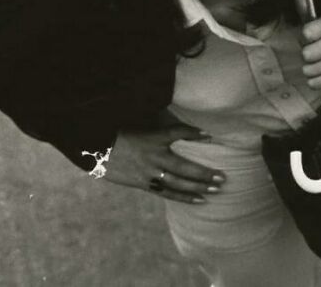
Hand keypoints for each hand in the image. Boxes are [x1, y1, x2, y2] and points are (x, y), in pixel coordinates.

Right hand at [104, 120, 224, 203]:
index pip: (177, 132)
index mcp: (153, 137)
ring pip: (178, 183)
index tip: (209, 136)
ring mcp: (149, 172)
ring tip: (216, 189)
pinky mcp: (144, 184)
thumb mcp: (142, 122)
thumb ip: (161, 123)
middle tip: (222, 177)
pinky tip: (199, 199)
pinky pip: (167, 192)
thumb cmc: (122, 132)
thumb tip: (180, 121)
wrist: (97, 150)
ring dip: (198, 187)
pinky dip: (183, 196)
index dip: (194, 133)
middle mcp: (153, 156)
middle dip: (204, 173)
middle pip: (183, 166)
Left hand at [295, 0, 320, 89]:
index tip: (311, 37)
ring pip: (309, 69)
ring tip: (320, 63)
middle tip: (315, 53)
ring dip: (311, 69)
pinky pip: (315, 83)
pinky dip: (315, 80)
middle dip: (307, 55)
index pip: (306, 33)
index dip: (304, 37)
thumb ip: (307, 8)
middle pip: (306, 54)